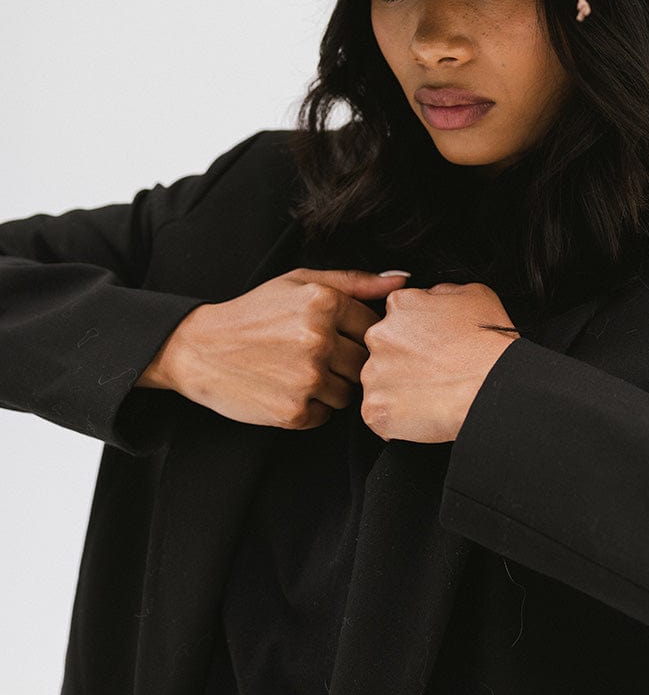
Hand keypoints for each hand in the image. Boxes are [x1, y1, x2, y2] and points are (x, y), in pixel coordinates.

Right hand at [136, 268, 410, 428]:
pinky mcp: (293, 411)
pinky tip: (286, 389)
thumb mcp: (300, 282)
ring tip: (298, 371)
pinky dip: (310, 407)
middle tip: (316, 356)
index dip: (357, 333)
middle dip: (346, 362)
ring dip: (331, 387)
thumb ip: (355, 281)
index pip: (373, 327)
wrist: (200, 349)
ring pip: (348, 393)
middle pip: (364, 363)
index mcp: (324, 302)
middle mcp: (319, 339)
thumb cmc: (255, 312)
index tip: (335, 335)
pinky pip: (325, 415)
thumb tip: (403, 279)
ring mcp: (307, 378)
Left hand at [360, 281, 519, 443]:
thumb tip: (432, 298)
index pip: (396, 317)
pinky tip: (424, 413)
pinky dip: (397, 418)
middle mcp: (380, 336)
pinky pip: (379, 414)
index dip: (416, 334)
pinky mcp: (375, 408)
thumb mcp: (474, 294)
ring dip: (399, 390)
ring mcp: (374, 374)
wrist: (494, 386)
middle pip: (383, 349)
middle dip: (403, 361)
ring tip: (433, 395)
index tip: (431, 346)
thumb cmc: (489, 344)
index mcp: (401, 305)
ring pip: (379, 382)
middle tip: (433, 372)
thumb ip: (441, 293)